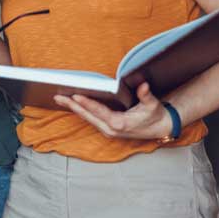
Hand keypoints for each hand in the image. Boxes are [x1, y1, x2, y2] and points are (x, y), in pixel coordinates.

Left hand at [54, 83, 173, 140]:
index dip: (86, 103)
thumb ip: (146, 95)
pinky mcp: (108, 130)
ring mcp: (108, 131)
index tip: (74, 97)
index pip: (99, 111)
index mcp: (120, 123)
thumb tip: (144, 86)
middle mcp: (111, 129)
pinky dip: (81, 112)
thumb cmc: (156, 115)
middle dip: (72, 106)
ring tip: (60, 99)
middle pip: (88, 116)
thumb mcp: (152, 104)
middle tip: (57, 97)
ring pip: (87, 118)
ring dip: (74, 109)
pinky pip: (91, 119)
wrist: (160, 128)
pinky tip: (73, 105)